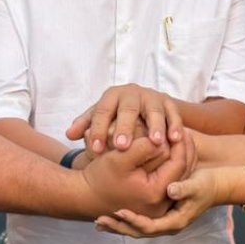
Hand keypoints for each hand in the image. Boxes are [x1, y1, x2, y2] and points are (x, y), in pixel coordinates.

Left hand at [67, 83, 183, 152]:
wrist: (142, 105)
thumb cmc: (116, 117)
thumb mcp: (100, 119)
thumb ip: (85, 126)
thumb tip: (69, 135)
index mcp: (111, 96)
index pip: (102, 111)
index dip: (98, 130)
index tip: (96, 150)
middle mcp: (132, 93)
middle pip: (128, 109)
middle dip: (125, 128)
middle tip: (121, 147)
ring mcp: (152, 97)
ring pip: (154, 110)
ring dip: (155, 126)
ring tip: (154, 143)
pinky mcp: (169, 103)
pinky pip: (173, 113)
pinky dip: (176, 125)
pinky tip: (175, 140)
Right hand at [82, 135, 187, 217]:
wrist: (85, 196)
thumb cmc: (100, 176)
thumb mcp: (119, 157)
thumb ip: (143, 147)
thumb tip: (163, 139)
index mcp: (154, 193)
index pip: (178, 164)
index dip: (180, 144)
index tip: (180, 127)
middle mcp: (160, 204)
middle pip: (182, 172)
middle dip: (184, 151)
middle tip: (185, 131)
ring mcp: (158, 208)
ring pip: (179, 178)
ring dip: (180, 158)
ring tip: (180, 139)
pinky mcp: (153, 205)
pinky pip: (170, 183)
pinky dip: (172, 167)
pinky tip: (170, 152)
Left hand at [95, 166, 229, 237]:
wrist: (216, 186)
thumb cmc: (207, 184)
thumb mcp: (197, 185)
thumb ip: (184, 188)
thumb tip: (170, 190)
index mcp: (175, 222)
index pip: (150, 226)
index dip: (133, 220)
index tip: (118, 212)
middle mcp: (167, 226)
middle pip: (138, 232)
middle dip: (118, 227)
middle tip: (99, 222)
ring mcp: (163, 222)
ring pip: (136, 229)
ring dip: (118, 226)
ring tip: (99, 223)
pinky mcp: (160, 215)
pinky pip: (139, 221)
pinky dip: (124, 220)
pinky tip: (111, 214)